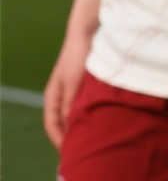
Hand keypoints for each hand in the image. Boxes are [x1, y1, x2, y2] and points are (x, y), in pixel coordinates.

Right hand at [42, 31, 89, 147]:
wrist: (87, 33)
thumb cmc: (77, 57)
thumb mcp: (73, 81)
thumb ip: (70, 103)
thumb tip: (70, 124)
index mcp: (52, 95)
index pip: (51, 123)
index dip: (59, 138)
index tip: (69, 149)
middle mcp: (60, 95)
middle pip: (63, 121)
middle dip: (70, 134)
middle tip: (83, 146)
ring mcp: (72, 90)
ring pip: (74, 113)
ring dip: (81, 124)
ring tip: (93, 135)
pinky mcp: (84, 85)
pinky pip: (84, 104)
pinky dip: (89, 112)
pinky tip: (101, 117)